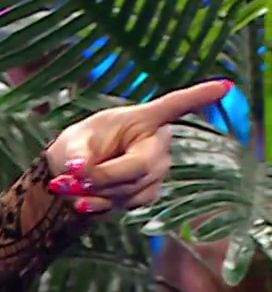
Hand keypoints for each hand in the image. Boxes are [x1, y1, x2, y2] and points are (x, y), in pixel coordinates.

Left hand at [44, 80, 232, 214]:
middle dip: (101, 176)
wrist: (73, 175)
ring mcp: (157, 170)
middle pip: (138, 167)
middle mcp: (158, 144)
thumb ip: (76, 154)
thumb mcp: (72, 141)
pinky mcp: (149, 192)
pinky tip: (81, 201)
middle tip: (68, 178)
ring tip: (66, 186)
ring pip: (130, 189)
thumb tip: (79, 169)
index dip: (199, 97)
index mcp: (144, 118)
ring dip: (95, 192)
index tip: (224, 87)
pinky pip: (127, 204)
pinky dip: (99, 205)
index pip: (174, 106)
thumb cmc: (79, 146)